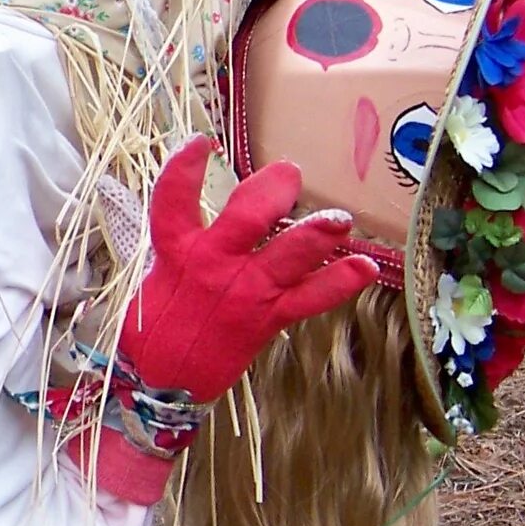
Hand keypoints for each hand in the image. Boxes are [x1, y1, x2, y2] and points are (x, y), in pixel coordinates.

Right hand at [118, 137, 379, 403]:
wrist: (162, 383)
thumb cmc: (159, 323)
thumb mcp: (160, 272)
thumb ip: (187, 238)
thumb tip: (216, 200)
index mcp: (176, 251)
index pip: (172, 200)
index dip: (184, 168)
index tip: (201, 142)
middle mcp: (211, 266)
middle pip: (245, 219)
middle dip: (271, 191)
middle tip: (289, 174)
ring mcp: (243, 293)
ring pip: (284, 257)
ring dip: (315, 235)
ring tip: (339, 219)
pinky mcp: (266, 320)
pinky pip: (308, 299)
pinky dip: (338, 283)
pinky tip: (365, 268)